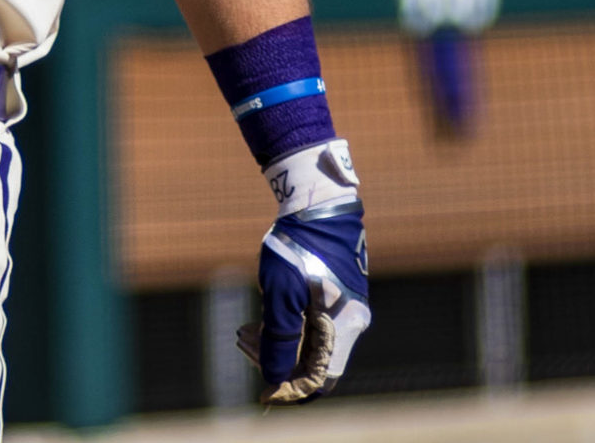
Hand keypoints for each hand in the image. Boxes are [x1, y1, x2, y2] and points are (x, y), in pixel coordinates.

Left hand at [236, 140, 368, 403]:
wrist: (314, 206)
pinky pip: (312, 328)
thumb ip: (279, 338)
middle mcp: (351, 325)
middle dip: (277, 362)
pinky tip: (259, 322)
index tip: (261, 388)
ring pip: (311, 345)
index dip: (291, 387)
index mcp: (343, 328)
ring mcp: (345, 311)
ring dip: (278, 345)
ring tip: (244, 333)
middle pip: (315, 363)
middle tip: (243, 345)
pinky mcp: (334, 299)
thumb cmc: (296, 248)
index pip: (320, 379)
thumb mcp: (281, 294)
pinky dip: (286, 330)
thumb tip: (274, 378)